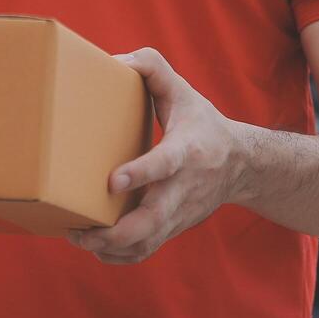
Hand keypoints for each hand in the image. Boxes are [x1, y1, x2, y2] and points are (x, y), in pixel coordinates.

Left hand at [68, 48, 244, 264]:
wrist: (241, 166)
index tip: (112, 181)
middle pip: (151, 222)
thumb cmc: (204, 125)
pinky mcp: (173, 228)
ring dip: (108, 247)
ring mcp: (178, 214)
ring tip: (77, 235)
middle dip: (114, 232)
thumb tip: (117, 61)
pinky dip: (118, 256)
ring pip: (144, 243)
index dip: (141, 174)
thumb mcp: (185, 91)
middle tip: (79, 228)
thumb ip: (154, 69)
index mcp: (187, 152)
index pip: (165, 165)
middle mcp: (183, 189)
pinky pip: (145, 251)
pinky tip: (95, 246)